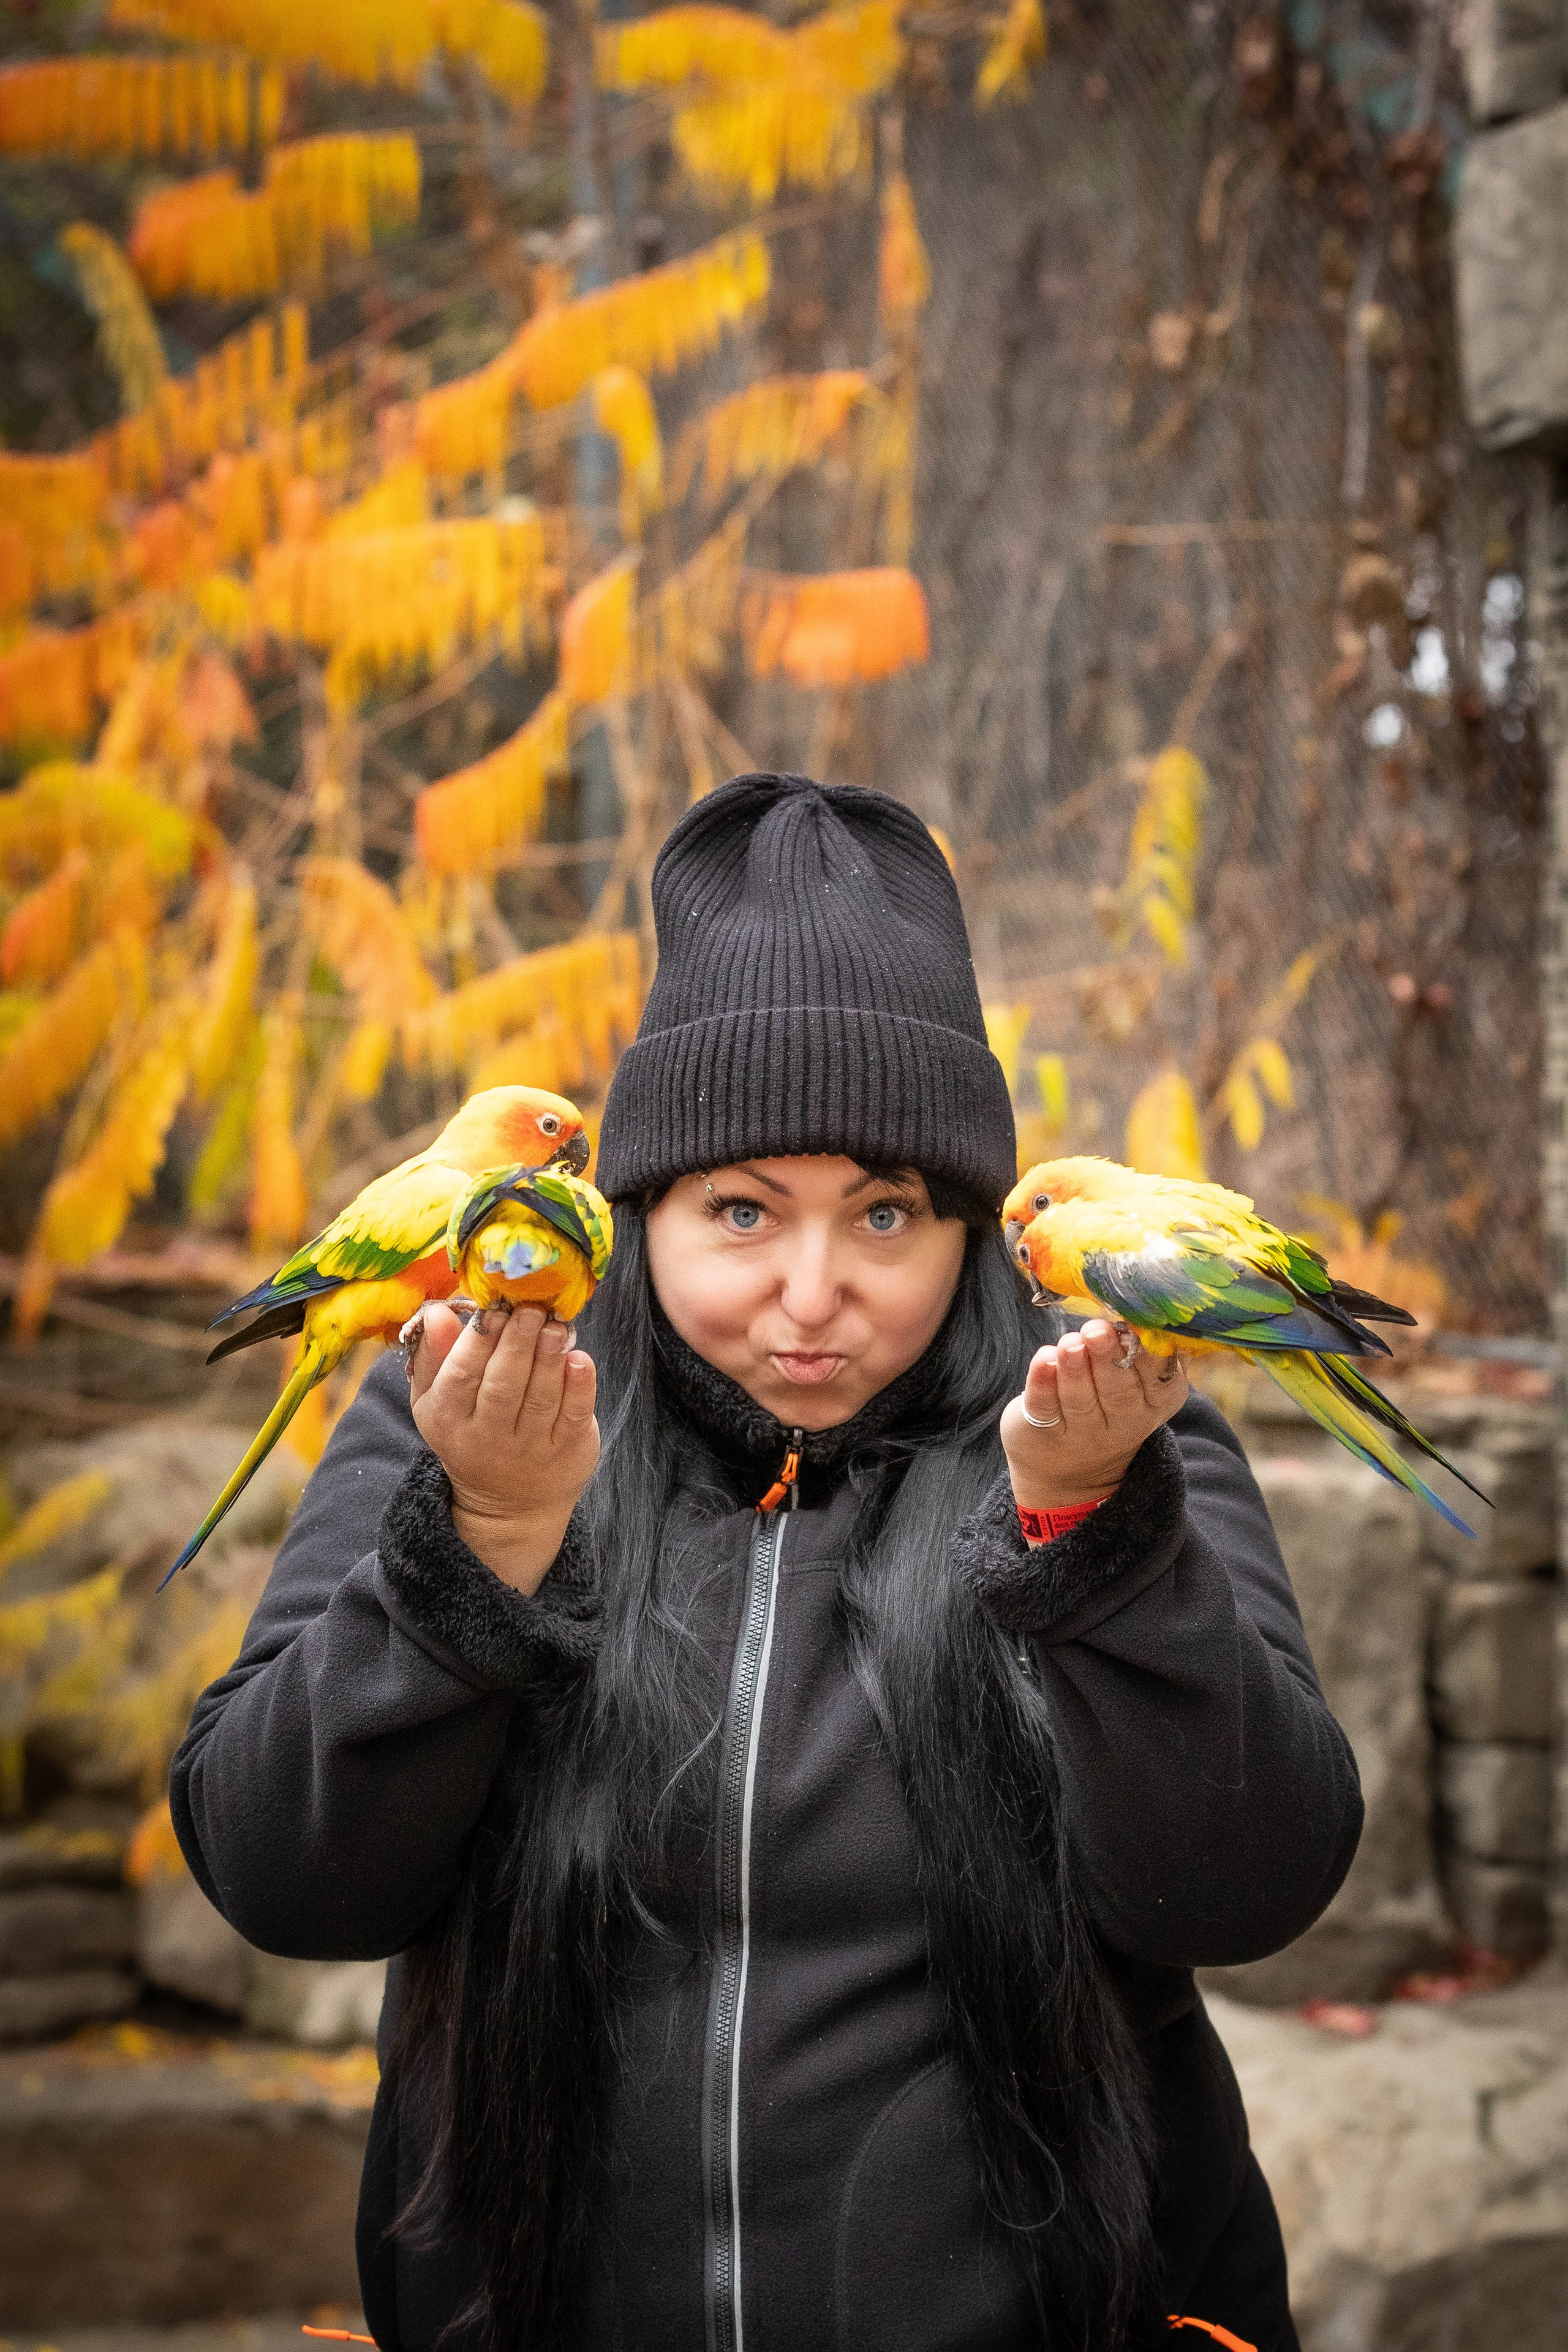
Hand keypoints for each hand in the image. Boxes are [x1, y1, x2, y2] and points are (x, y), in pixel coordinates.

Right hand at [407, 1302, 598, 1594]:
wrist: (509, 1502)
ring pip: (539, 1399)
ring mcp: (529, 1447)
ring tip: (555, 1324)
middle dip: (517, 1343)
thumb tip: (438, 1314)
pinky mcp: (565, 1450)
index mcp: (447, 1418)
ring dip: (549, 1357)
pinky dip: (580, 1387)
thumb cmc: (470, 1429)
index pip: (461, 1374)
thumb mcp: (438, 1399)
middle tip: (531, 1307)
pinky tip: (580, 1358)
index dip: (478, 1339)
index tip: (494, 1306)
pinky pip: (573, 1416)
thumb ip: (435, 1355)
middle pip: (502, 1385)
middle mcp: (486, 1437)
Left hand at [1000, 1319, 1187, 1516]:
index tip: (1136, 1325)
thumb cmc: (1109, 1402)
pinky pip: (1044, 1407)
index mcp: (1156, 1403)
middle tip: (1096, 1331)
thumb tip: (1145, 1307)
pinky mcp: (1043, 1434)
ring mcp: (1082, 1434)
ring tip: (1070, 1343)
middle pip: (1119, 1391)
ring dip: (1075, 1369)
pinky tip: (1043, 1359)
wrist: (1070, 1469)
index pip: (1160, 1380)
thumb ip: (1142, 1350)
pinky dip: (1041, 1382)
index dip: (1148, 1353)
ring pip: (1080, 1400)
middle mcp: (1123, 1424)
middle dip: (1107, 1358)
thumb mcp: (1138, 1384)